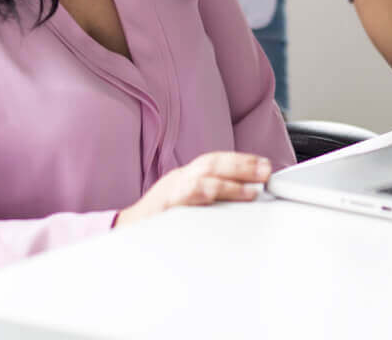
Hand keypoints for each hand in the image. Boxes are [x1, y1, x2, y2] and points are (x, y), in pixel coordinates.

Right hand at [114, 152, 271, 228]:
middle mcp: (179, 178)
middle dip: (242, 165)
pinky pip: (185, 198)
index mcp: (185, 175)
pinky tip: (218, 199)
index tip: (264, 164)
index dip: (241, 160)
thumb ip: (208, 195)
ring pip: (202, 179)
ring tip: (251, 191)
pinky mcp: (163, 207)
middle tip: (266, 171)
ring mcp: (170, 191)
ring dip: (229, 183)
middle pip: (212, 163)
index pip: (215, 161)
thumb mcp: (184, 201)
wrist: (125, 231)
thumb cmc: (157, 218)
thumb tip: (245, 194)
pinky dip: (203, 196)